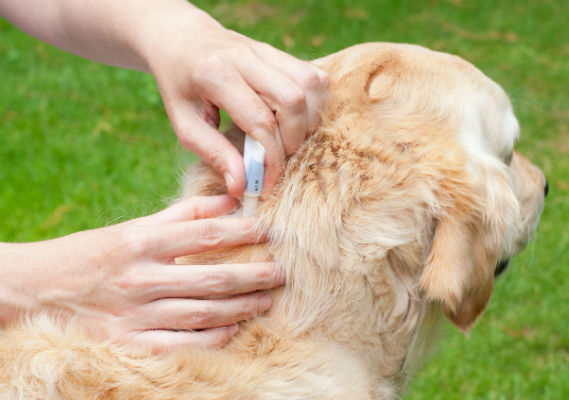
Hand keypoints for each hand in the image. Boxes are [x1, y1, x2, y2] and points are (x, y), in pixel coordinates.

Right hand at [0, 196, 282, 351]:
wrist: (37, 291)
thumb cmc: (91, 255)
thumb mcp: (132, 227)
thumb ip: (181, 214)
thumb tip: (227, 200)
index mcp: (142, 242)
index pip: (205, 234)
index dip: (242, 232)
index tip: (268, 231)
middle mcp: (142, 278)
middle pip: (212, 277)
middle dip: (253, 275)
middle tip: (281, 271)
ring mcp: (136, 314)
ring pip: (203, 313)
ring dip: (241, 307)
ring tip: (267, 299)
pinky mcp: (130, 342)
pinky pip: (183, 344)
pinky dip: (213, 338)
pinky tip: (235, 329)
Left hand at [141, 9, 329, 196]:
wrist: (181, 39)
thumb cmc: (180, 86)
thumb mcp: (184, 124)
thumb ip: (214, 154)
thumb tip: (242, 186)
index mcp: (215, 73)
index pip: (260, 121)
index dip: (271, 159)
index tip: (266, 185)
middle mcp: (245, 56)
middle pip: (293, 100)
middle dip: (293, 140)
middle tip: (277, 159)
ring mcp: (267, 50)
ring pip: (311, 85)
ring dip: (308, 122)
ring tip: (288, 140)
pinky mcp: (280, 52)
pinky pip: (315, 77)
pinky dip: (315, 104)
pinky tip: (296, 120)